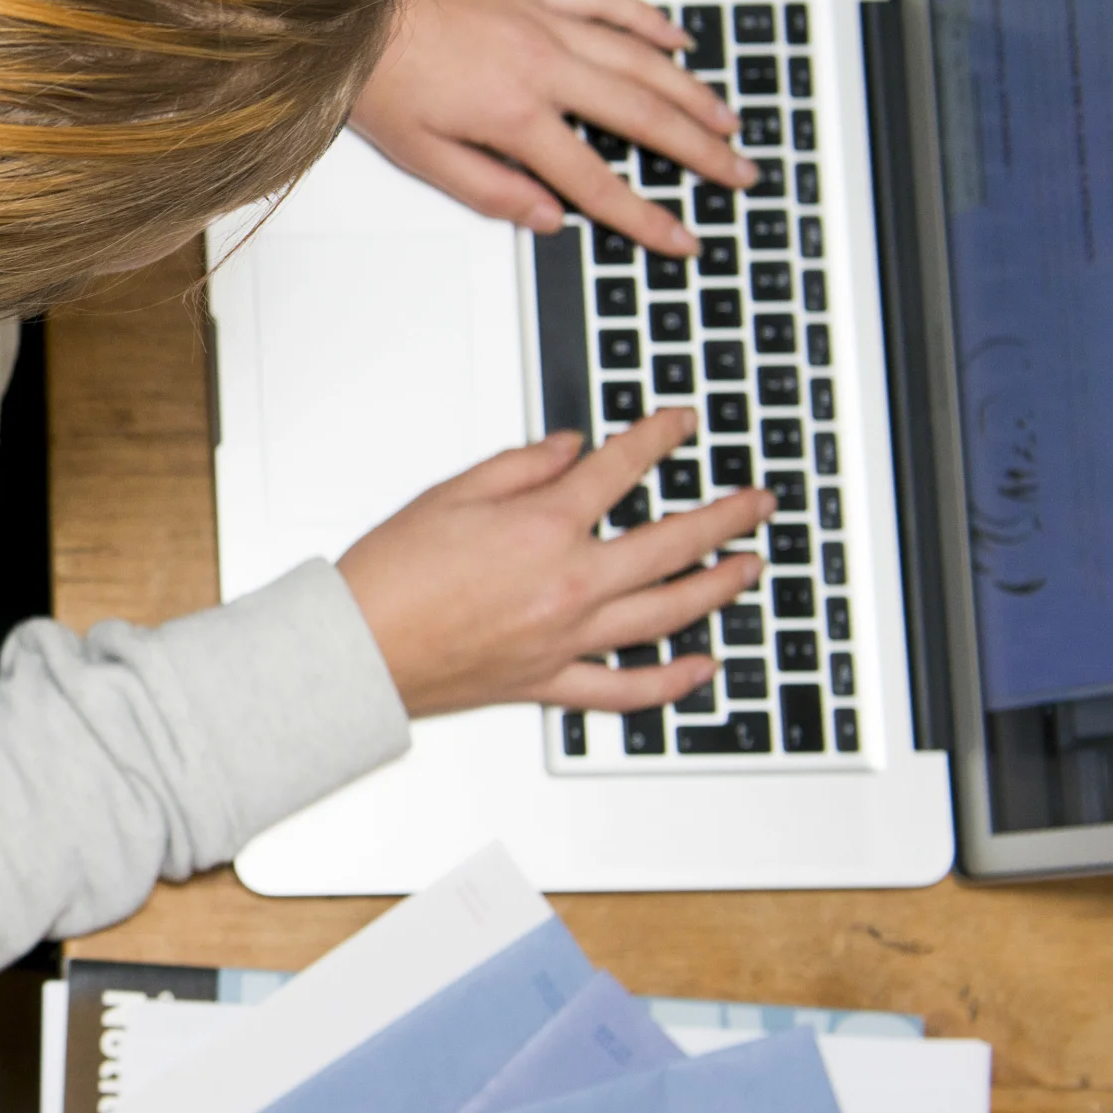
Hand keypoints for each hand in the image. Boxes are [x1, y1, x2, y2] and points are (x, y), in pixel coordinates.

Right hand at [334, 410, 771, 718]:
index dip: (660, 438)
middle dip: (726, 516)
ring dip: (720, 587)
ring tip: (750, 567)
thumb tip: (572, 449)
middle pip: (673, 543)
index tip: (682, 424)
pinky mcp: (552, 681)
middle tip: (757, 502)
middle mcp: (569, 583)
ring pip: (669, 612)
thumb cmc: (388, 578)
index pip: (623, 469)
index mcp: (543, 528)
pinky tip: (702, 667)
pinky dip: (672, 681)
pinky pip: (627, 688)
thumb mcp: (450, 494)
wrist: (355, 651)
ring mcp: (568, 637)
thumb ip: (520, 466)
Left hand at [351, 0, 755, 257]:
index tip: (681, 237)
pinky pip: (607, 2)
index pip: (596, 179)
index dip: (644, 216)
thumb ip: (489, 189)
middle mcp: (542, 64)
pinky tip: (676, 39)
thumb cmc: (372, 71)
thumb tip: (548, 218)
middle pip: (641, 116)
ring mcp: (543, 21)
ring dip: (690, 91)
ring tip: (726, 119)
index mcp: (513, 114)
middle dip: (699, 151)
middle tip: (740, 173)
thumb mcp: (419, 153)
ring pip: (639, 58)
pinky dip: (648, 20)